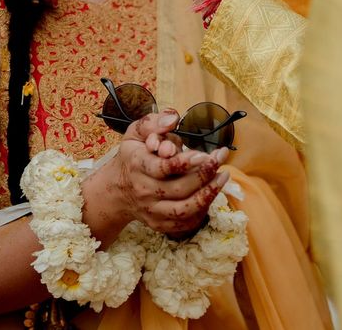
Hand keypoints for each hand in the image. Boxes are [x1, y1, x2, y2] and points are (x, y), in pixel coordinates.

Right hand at [101, 109, 229, 234]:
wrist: (118, 190)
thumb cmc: (132, 157)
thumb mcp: (135, 133)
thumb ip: (153, 122)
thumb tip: (173, 118)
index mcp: (137, 166)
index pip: (162, 168)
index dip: (185, 162)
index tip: (204, 154)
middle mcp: (143, 191)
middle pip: (179, 189)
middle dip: (204, 174)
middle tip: (220, 158)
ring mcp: (152, 211)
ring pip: (184, 209)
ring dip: (208, 194)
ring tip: (223, 177)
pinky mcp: (160, 224)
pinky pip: (185, 223)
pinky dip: (202, 210)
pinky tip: (212, 193)